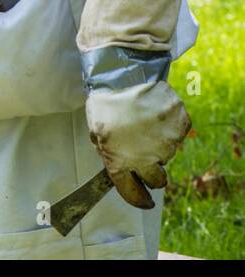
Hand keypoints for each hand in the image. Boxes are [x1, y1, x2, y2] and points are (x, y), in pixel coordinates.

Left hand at [85, 80, 191, 208]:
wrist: (123, 74)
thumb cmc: (105, 102)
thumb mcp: (95, 133)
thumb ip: (109, 155)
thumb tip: (121, 169)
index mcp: (120, 162)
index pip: (132, 193)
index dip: (138, 199)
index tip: (145, 202)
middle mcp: (146, 159)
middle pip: (157, 180)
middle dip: (152, 174)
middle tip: (145, 158)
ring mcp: (167, 143)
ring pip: (166, 156)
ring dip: (157, 146)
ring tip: (143, 124)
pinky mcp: (181, 127)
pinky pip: (177, 136)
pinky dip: (168, 129)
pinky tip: (154, 115)